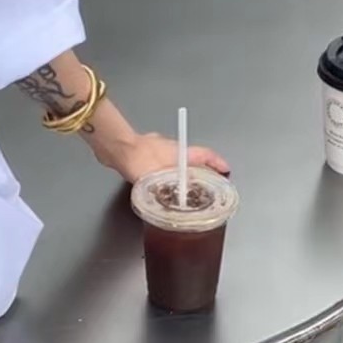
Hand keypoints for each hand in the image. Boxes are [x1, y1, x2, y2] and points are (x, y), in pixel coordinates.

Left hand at [115, 131, 230, 185]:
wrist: (116, 147)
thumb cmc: (139, 159)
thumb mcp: (160, 179)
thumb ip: (172, 187)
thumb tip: (183, 195)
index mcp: (181, 152)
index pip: (206, 155)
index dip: (217, 163)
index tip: (225, 170)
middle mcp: (173, 147)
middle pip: (193, 157)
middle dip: (201, 168)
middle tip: (207, 180)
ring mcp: (158, 147)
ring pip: (176, 159)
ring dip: (182, 170)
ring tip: (185, 184)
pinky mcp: (145, 151)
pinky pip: (162, 161)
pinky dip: (166, 170)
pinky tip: (160, 180)